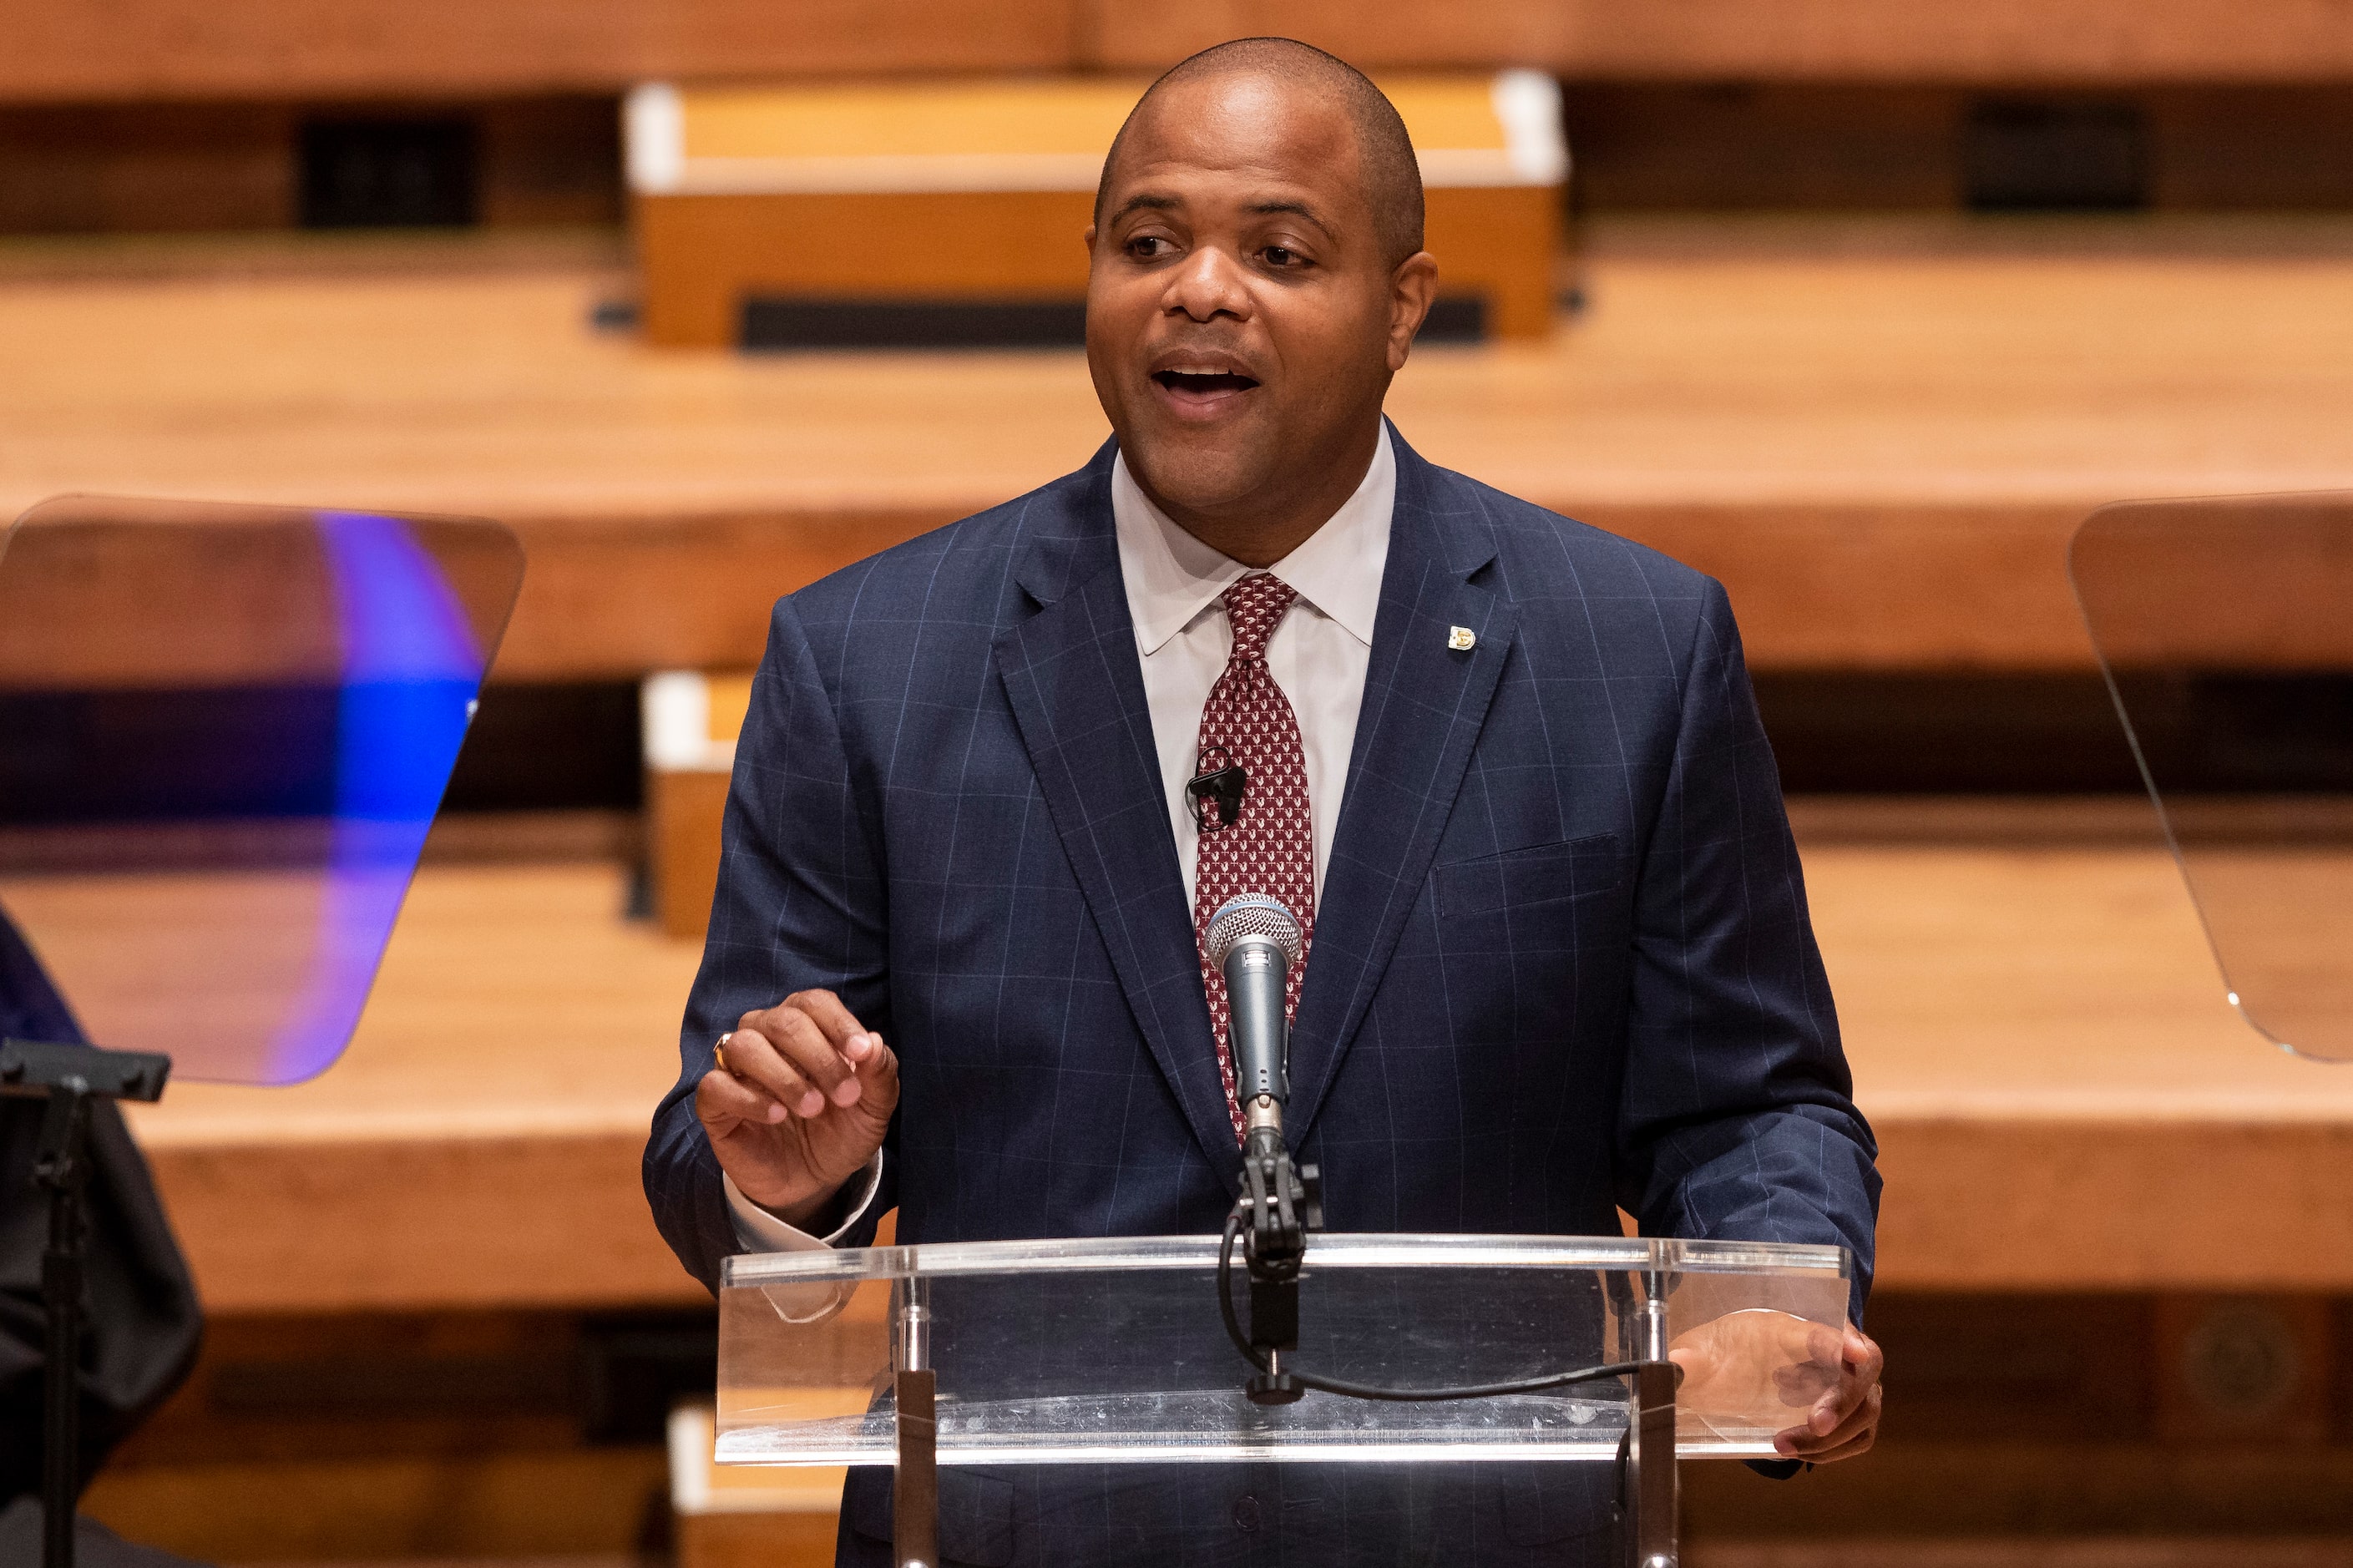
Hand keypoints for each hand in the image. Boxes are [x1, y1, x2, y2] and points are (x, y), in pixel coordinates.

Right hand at [696, 989, 898, 1228]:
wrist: (813, 1180)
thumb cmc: (841, 1130)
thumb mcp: (874, 1108)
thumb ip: (879, 1073)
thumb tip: (875, 1041)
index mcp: (806, 1025)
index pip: (815, 1003)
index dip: (839, 1024)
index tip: (862, 1053)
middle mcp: (765, 1035)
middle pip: (783, 1022)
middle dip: (819, 1057)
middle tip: (845, 1095)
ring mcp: (736, 1067)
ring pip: (744, 1045)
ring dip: (783, 1076)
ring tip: (812, 1108)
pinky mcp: (714, 1102)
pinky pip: (716, 1085)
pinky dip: (748, 1098)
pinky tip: (776, 1115)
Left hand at [1668, 1314, 1881, 1463]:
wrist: (1728, 1371)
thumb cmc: (1720, 1354)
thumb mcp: (1700, 1355)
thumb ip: (1687, 1359)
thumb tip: (1670, 1366)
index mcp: (1792, 1326)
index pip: (1827, 1329)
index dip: (1844, 1340)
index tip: (1856, 1352)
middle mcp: (1827, 1350)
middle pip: (1863, 1370)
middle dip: (1843, 1398)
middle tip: (1815, 1424)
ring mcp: (1843, 1383)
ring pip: (1865, 1408)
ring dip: (1834, 1434)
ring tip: (1785, 1446)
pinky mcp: (1846, 1415)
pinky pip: (1861, 1435)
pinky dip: (1837, 1449)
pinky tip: (1801, 1451)